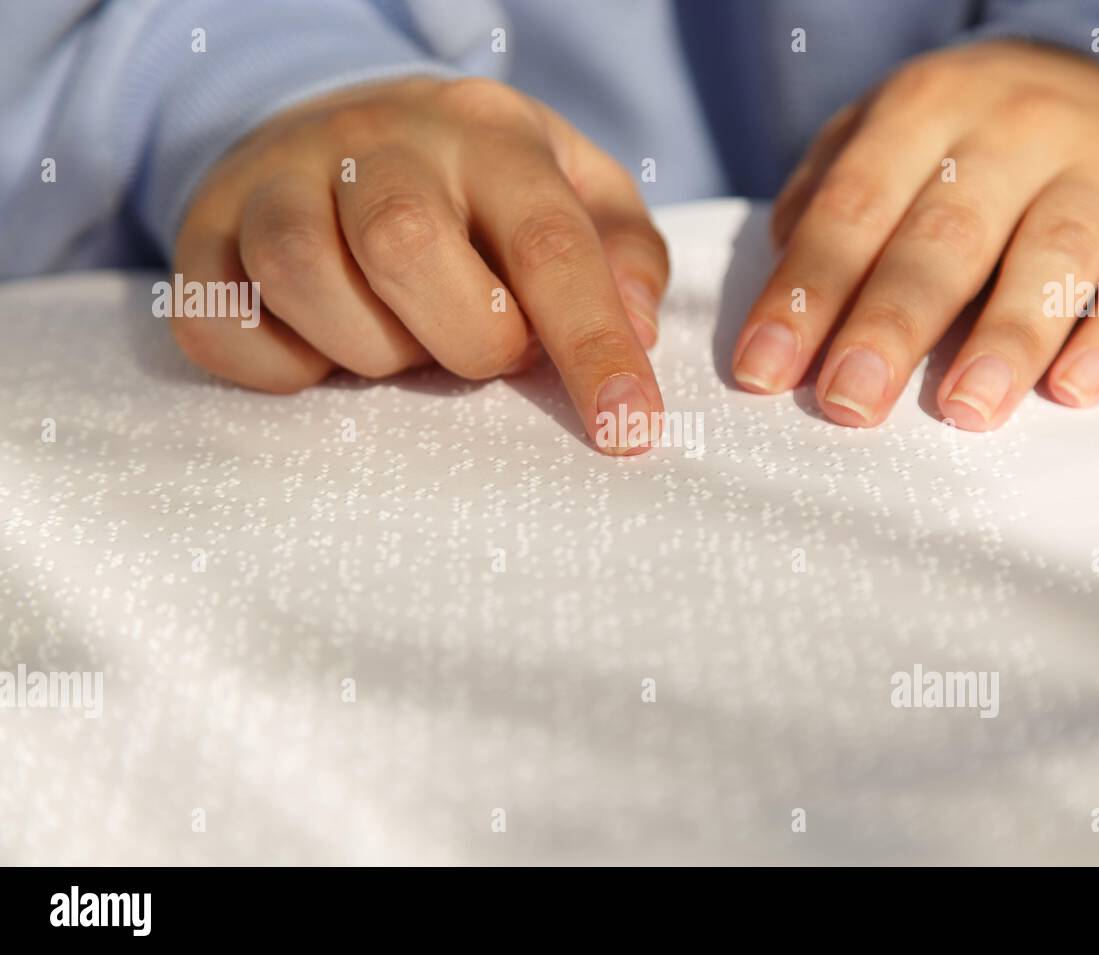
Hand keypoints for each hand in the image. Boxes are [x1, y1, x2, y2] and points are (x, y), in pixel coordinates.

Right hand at [172, 77, 667, 454]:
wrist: (340, 120)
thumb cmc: (479, 183)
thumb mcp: (573, 188)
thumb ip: (621, 252)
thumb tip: (637, 328)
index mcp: (489, 137)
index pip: (548, 244)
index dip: (591, 345)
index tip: (628, 431)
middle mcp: (376, 141)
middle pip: (406, 245)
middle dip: (463, 338)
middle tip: (479, 348)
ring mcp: (276, 180)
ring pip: (304, 276)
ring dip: (368, 348)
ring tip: (399, 339)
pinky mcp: (203, 234)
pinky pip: (220, 326)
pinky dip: (279, 367)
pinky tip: (323, 346)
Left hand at [732, 41, 1098, 429]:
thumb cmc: (972, 138)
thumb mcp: (889, 138)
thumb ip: (830, 200)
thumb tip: (783, 284)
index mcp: (924, 108)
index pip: (852, 211)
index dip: (805, 296)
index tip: (762, 373)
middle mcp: (1015, 124)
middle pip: (943, 237)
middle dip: (890, 325)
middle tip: (849, 402)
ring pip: (1050, 254)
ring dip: (1005, 337)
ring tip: (965, 409)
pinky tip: (1075, 389)